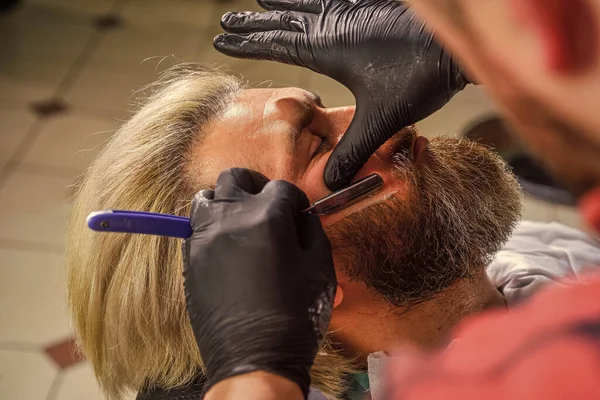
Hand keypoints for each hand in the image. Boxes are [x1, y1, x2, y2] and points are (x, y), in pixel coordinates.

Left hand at [183, 168, 335, 397]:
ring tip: (241, 222)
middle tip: (268, 208)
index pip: (281, 188)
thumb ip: (313, 232)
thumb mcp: (320, 270)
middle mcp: (231, 218)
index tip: (298, 216)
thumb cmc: (295, 317)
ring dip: (226, 202)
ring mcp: (204, 237)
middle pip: (236, 178)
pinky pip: (195, 227)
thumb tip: (303, 218)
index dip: (294, 201)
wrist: (254, 359)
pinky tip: (227, 247)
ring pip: (207, 197)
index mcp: (267, 217)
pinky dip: (211, 227)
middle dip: (255, 188)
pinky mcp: (190, 259)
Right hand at [214, 0, 469, 189]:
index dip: (249, 42)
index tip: (222, 36)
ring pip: (309, 5)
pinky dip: (320, 0)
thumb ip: (353, 149)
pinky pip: (338, 0)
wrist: (456, 44)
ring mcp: (356, 13)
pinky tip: (321, 2)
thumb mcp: (381, 119)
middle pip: (286, 21)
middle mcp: (336, 25)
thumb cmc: (418, 78)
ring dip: (285, 3)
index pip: (277, 44)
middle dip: (256, 22)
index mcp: (328, 48)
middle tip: (229, 18)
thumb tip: (331, 182)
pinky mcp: (374, 9)